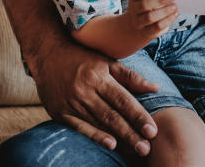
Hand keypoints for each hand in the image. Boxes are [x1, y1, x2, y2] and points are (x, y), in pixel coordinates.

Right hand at [29, 40, 159, 155]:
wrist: (48, 55)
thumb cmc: (83, 57)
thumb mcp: (108, 62)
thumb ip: (131, 77)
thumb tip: (156, 88)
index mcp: (99, 77)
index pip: (124, 100)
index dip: (139, 116)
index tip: (152, 131)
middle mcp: (85, 91)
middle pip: (112, 116)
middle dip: (131, 133)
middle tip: (146, 148)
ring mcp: (71, 103)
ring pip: (99, 123)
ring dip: (118, 138)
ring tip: (134, 149)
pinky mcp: (60, 112)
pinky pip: (80, 127)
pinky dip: (95, 136)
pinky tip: (110, 144)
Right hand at [126, 0, 177, 38]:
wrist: (140, 28)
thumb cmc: (148, 8)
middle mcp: (134, 10)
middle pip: (144, 5)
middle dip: (160, 0)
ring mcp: (138, 22)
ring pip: (149, 17)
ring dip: (164, 11)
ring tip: (174, 6)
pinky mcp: (146, 32)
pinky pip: (157, 27)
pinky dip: (168, 20)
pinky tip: (175, 14)